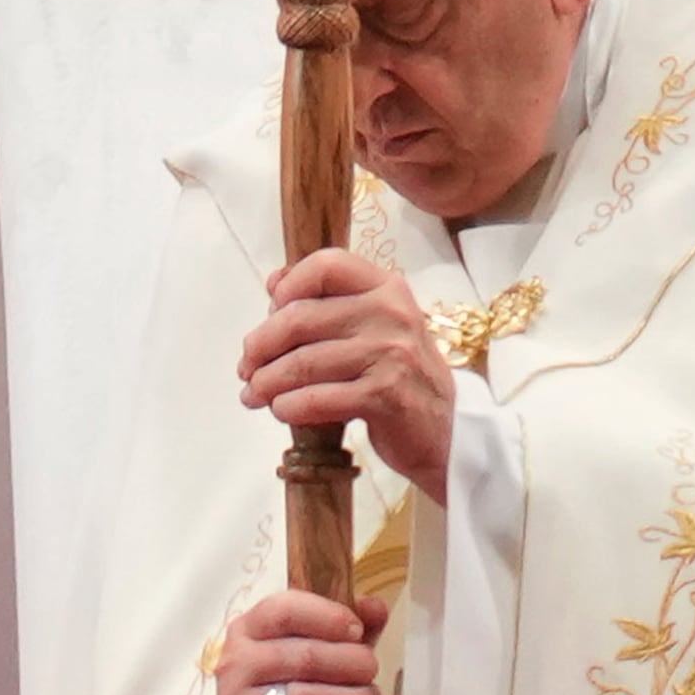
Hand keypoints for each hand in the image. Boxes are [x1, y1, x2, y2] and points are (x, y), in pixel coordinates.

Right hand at [217, 589, 386, 694]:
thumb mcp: (324, 651)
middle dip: (349, 662)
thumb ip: (349, 627)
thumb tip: (375, 607)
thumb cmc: (298, 691)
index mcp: (248, 629)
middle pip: (303, 656)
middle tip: (372, 670)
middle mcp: (235, 664)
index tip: (358, 630)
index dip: (327, 617)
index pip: (285, 610)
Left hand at [239, 249, 455, 505]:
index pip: (327, 265)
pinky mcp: (384, 395)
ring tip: (254, 393)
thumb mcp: (377, 326)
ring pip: (303, 362)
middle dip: (261, 345)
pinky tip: (281, 410)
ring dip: (267, 381)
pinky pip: (318, 398)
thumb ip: (331, 302)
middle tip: (246, 366)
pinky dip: (289, 406)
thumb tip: (274, 282)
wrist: (448, 429)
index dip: (289, 285)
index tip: (270, 311)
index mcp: (387, 287)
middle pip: (301, 317)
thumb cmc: (402, 375)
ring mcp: (390, 353)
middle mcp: (391, 312)